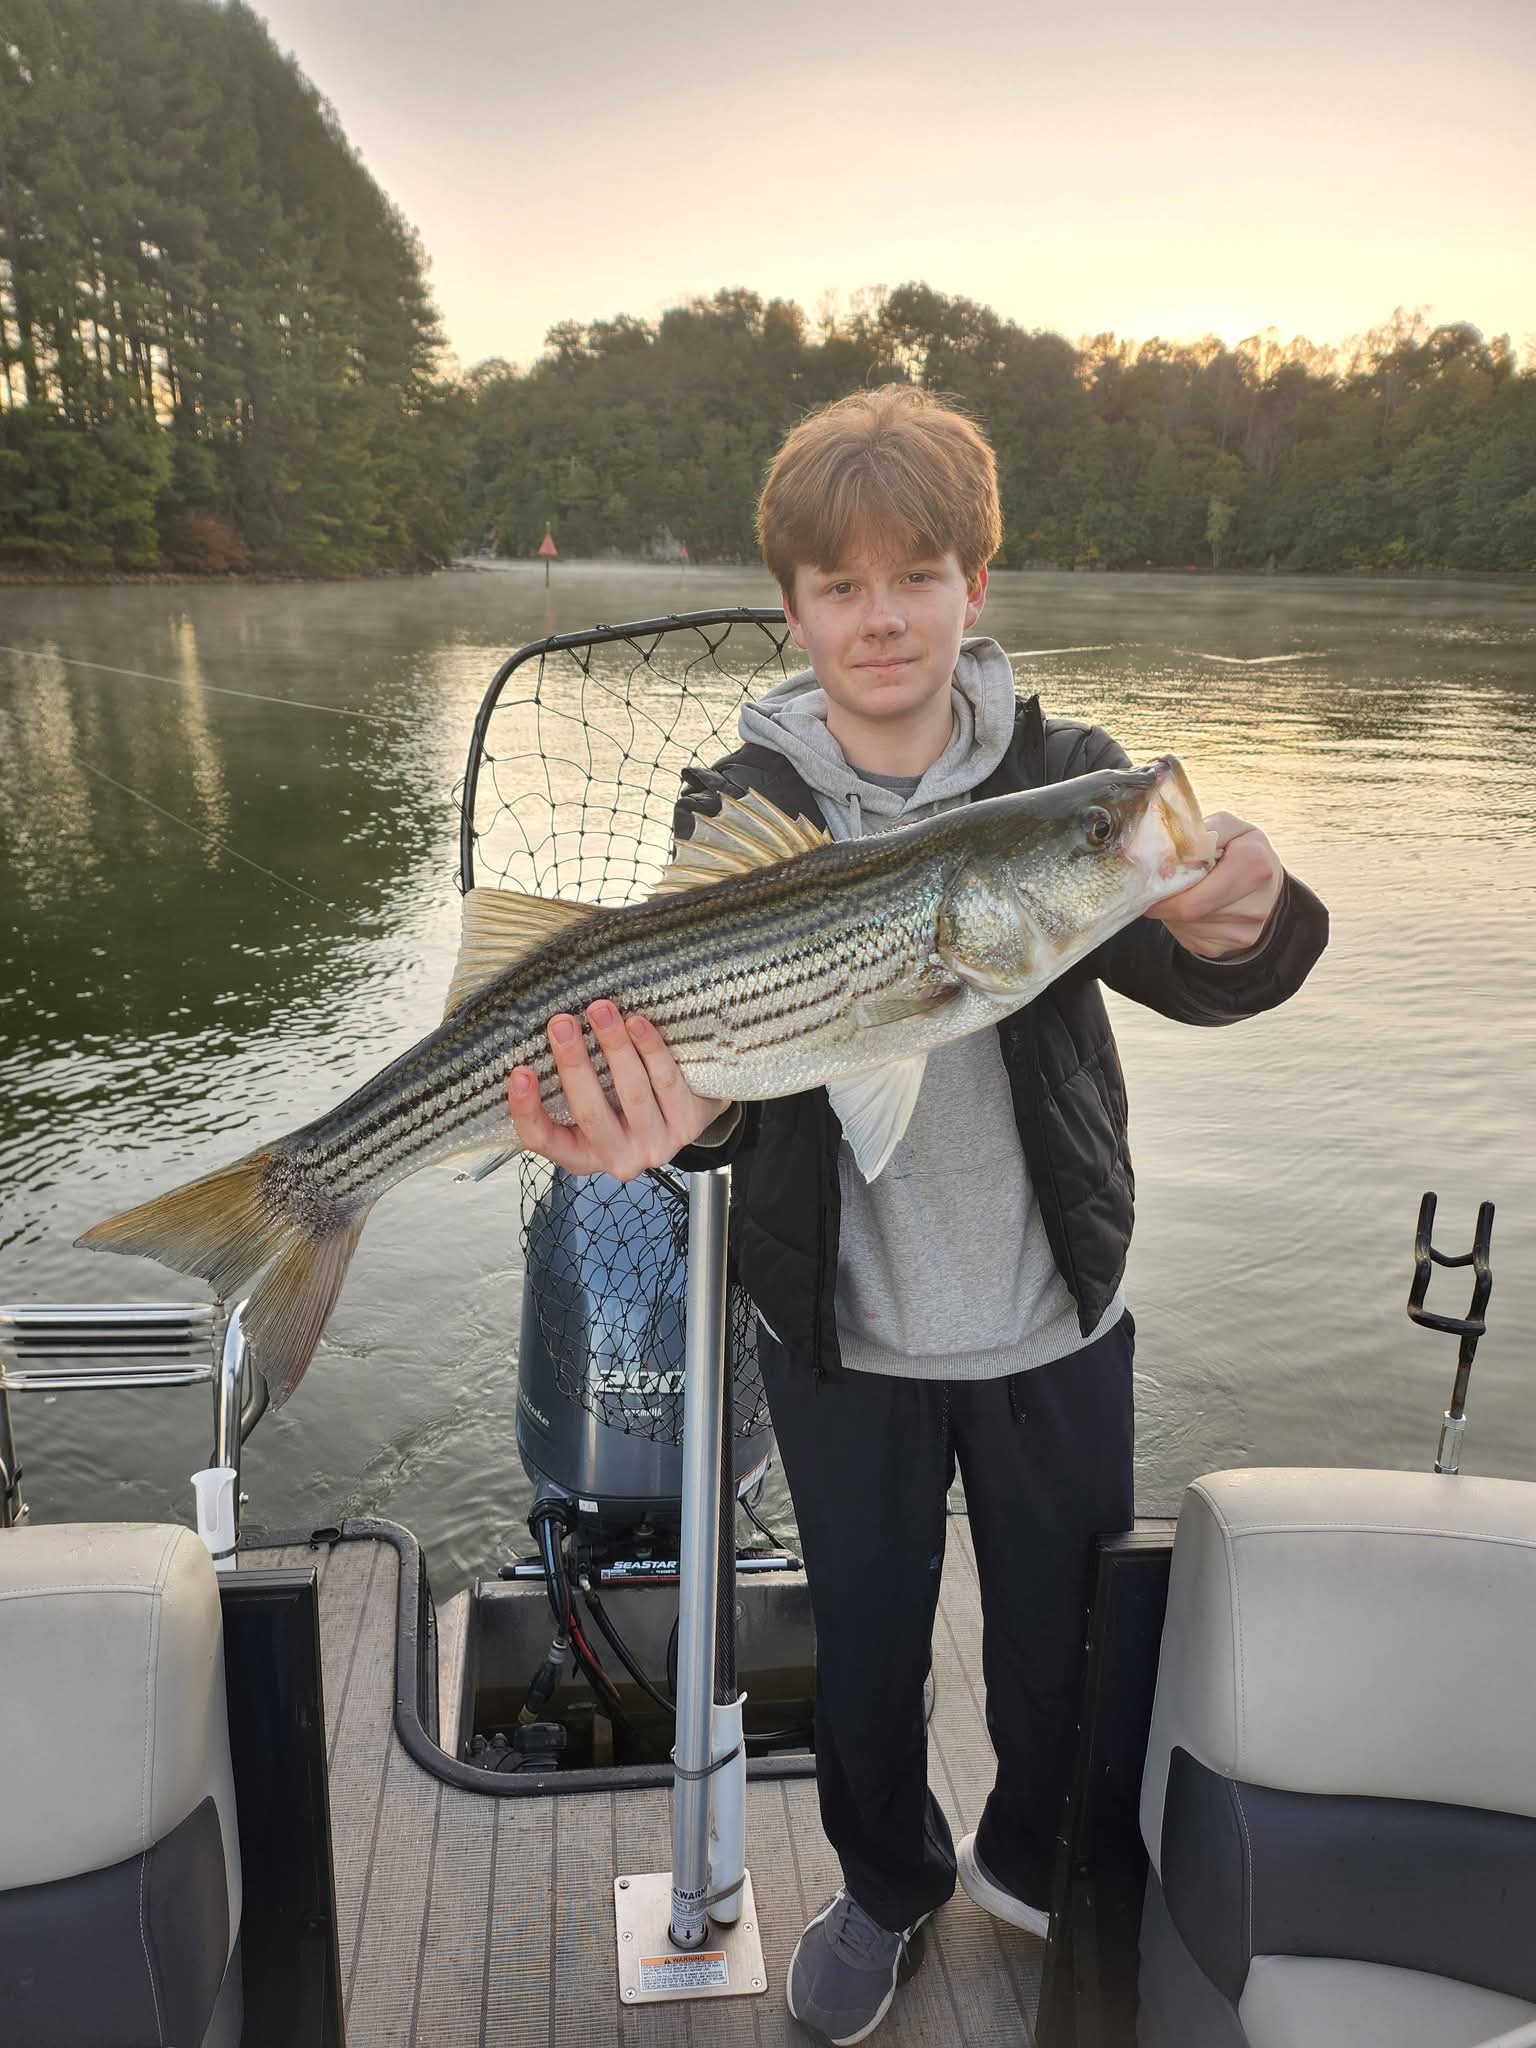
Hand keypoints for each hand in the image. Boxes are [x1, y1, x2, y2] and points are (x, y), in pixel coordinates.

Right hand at [507, 1000, 729, 1180]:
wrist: (688, 1109)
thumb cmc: (625, 1102)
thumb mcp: (592, 1103)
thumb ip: (568, 1084)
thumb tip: (544, 1034)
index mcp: (579, 1155)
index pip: (542, 1140)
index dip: (526, 1110)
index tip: (519, 1072)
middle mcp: (616, 1159)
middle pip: (590, 1113)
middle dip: (574, 1063)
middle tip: (561, 1023)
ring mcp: (654, 1146)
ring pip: (632, 1093)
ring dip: (614, 1046)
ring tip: (600, 1010)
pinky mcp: (686, 1127)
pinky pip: (666, 1082)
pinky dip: (650, 1049)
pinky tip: (637, 1023)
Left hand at [1145, 812, 1283, 958]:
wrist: (1269, 884)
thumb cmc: (1242, 850)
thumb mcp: (1228, 827)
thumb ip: (1198, 830)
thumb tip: (1163, 848)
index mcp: (1253, 865)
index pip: (1193, 899)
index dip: (1164, 896)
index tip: (1151, 885)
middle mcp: (1254, 905)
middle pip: (1188, 914)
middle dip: (1167, 902)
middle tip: (1159, 888)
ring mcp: (1243, 932)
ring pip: (1186, 927)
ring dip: (1174, 913)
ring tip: (1185, 893)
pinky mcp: (1231, 947)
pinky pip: (1192, 940)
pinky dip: (1184, 925)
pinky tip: (1195, 908)